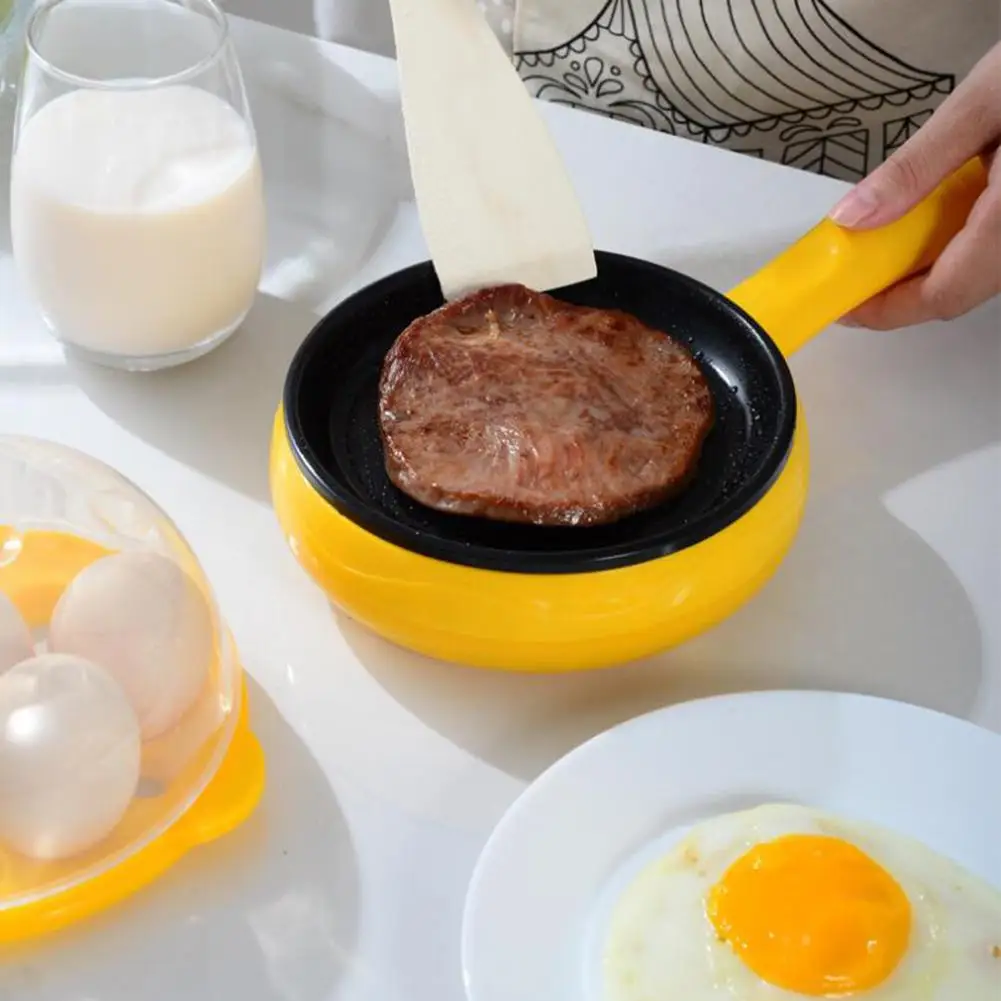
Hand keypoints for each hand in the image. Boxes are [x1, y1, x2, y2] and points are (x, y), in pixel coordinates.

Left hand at [829, 42, 1000, 329]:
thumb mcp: (984, 103)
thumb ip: (917, 167)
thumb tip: (854, 218)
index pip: (943, 295)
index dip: (886, 310)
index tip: (844, 304)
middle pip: (959, 290)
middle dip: (901, 289)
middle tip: (855, 268)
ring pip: (980, 272)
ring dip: (929, 265)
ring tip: (888, 238)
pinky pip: (996, 248)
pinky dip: (958, 242)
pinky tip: (938, 213)